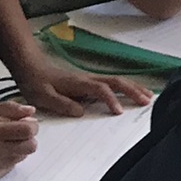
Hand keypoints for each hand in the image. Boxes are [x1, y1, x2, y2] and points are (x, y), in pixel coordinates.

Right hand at [0, 102, 37, 180]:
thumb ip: (8, 109)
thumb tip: (31, 112)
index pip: (28, 130)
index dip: (31, 126)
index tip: (25, 123)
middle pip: (31, 146)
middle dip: (28, 139)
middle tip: (17, 134)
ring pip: (23, 157)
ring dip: (18, 149)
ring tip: (2, 144)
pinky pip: (11, 167)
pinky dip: (8, 160)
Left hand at [11, 60, 152, 118]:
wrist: (31, 68)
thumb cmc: (37, 83)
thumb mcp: (43, 97)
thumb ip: (62, 104)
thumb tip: (81, 112)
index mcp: (79, 83)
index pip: (101, 90)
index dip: (111, 100)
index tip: (118, 112)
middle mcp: (88, 79)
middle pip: (116, 82)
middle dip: (133, 91)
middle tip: (146, 101)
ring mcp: (91, 79)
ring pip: (118, 81)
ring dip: (134, 87)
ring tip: (148, 96)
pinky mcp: (90, 82)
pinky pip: (113, 83)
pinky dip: (128, 86)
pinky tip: (134, 91)